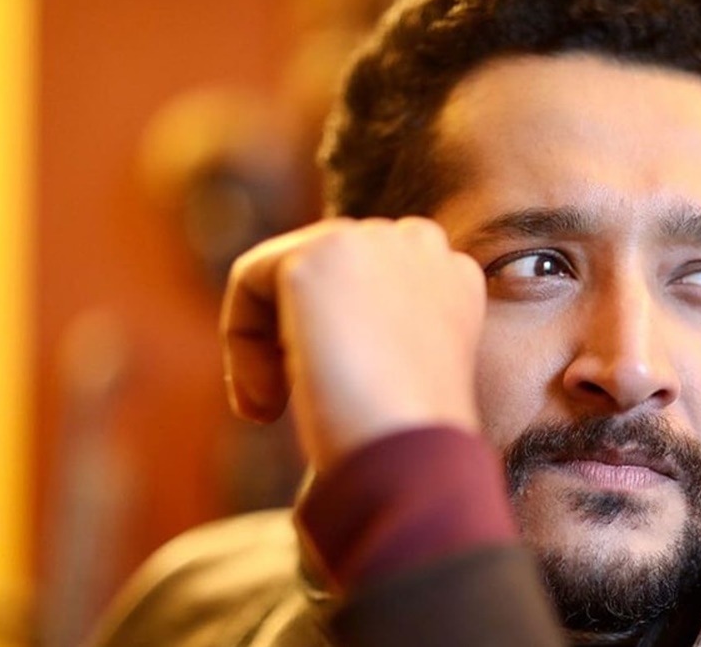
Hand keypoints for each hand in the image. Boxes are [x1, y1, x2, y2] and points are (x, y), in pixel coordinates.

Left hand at [220, 217, 485, 470]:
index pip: (381, 271)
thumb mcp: (405, 379)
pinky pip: (250, 281)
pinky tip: (266, 405)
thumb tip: (322, 343)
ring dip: (268, 340)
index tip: (335, 395)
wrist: (414, 458)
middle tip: (288, 408)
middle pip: (328, 265)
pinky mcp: (319, 255)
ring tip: (273, 409)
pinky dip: (243, 344)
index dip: (343, 329)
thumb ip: (379, 336)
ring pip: (285, 272)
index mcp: (457, 278)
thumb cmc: (410, 449)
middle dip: (299, 329)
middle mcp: (422, 246)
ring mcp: (371, 241)